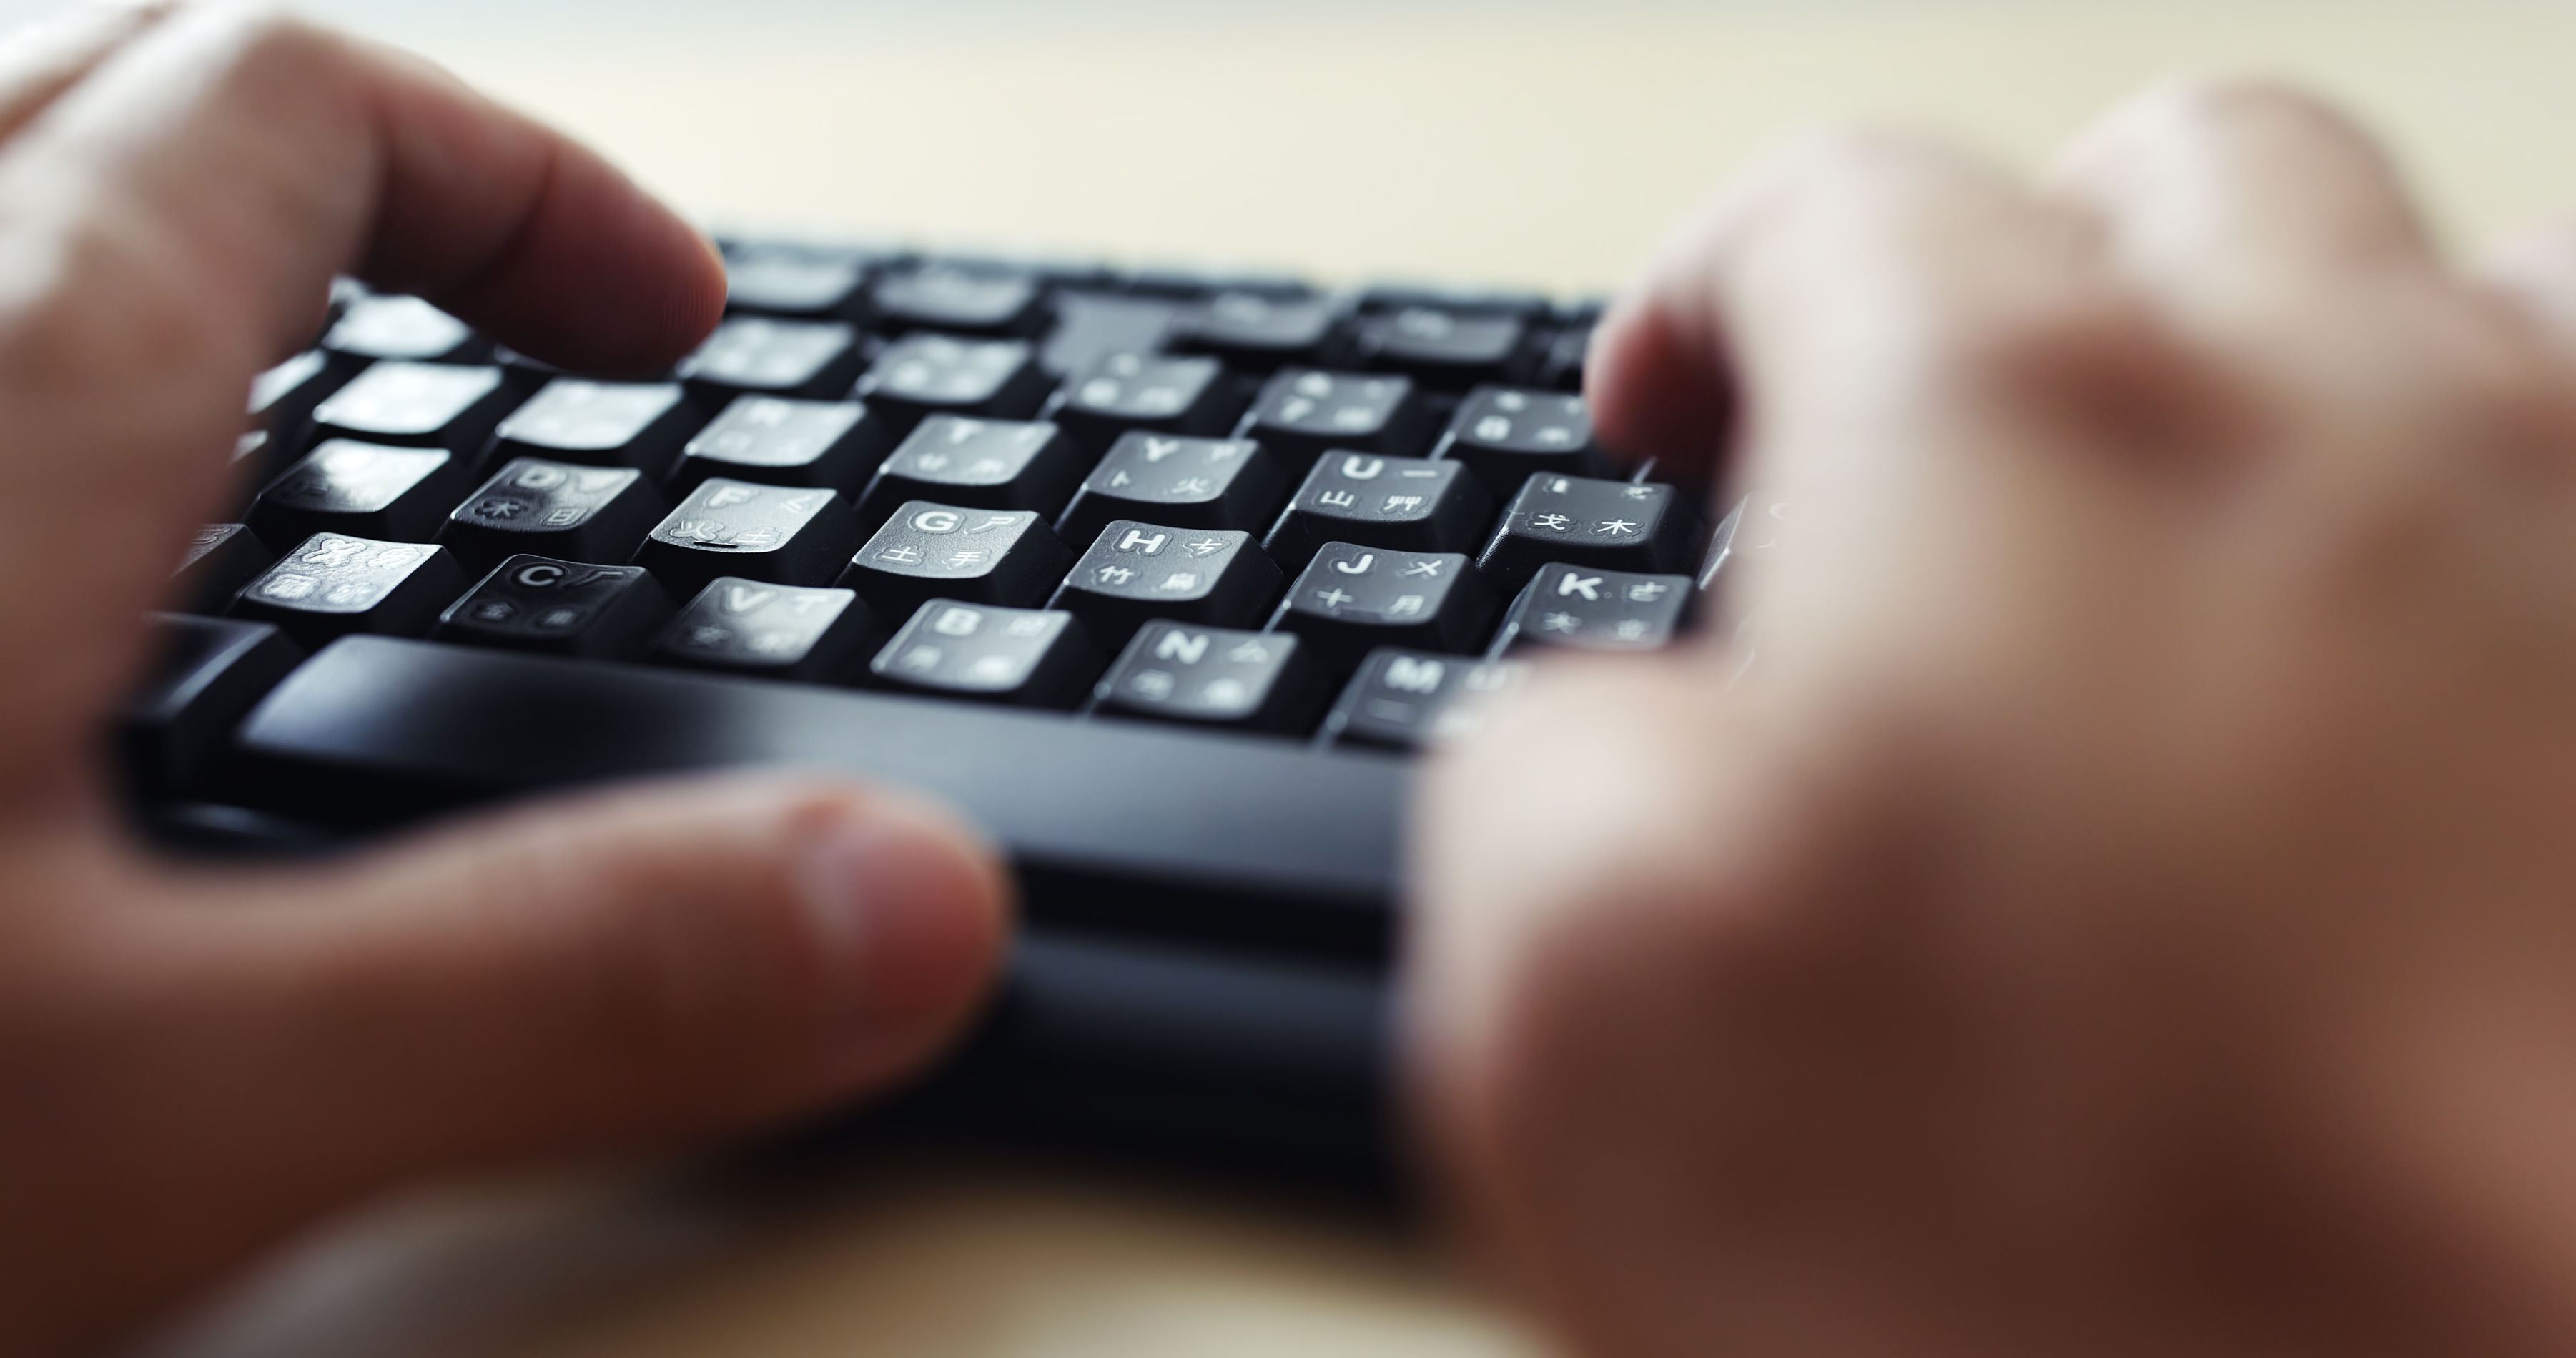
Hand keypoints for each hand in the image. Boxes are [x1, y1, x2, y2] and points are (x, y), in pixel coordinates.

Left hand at [0, 5, 1007, 1351]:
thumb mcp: (131, 1118)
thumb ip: (557, 992)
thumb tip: (917, 905)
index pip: (291, 104)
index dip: (526, 182)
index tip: (677, 336)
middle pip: (109, 90)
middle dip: (355, 178)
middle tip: (521, 346)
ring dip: (150, 258)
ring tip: (306, 438)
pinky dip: (19, 408)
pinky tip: (59, 628)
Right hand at [1415, 81, 2575, 1354]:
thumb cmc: (2091, 1293)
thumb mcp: (1590, 1014)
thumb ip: (1548, 767)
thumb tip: (1626, 728)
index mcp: (2016, 442)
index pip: (1833, 211)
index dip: (1714, 294)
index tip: (1678, 408)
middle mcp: (2352, 418)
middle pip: (2179, 175)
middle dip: (2022, 268)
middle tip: (1932, 452)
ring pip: (2469, 284)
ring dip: (2314, 360)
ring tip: (2222, 534)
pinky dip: (2521, 519)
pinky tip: (2456, 669)